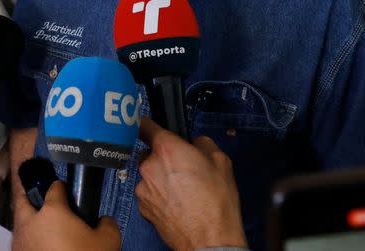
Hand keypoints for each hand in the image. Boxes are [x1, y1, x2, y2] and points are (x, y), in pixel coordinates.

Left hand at [12, 180, 120, 250]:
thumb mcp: (109, 241)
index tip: (67, 191)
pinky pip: (21, 242)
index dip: (62, 187)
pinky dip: (29, 240)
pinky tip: (42, 246)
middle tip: (42, 200)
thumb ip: (107, 224)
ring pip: (19, 223)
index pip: (54, 188)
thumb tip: (103, 220)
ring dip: (28, 220)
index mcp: (52, 211)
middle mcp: (30, 222)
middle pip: (23, 200)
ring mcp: (19, 241)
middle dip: (31, 196)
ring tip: (43, 227)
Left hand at [135, 118, 247, 250]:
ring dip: (160, 178)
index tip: (149, 126)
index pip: (145, 125)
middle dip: (162, 158)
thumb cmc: (216, 202)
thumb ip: (203, 143)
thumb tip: (195, 142)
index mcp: (166, 149)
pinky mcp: (143, 207)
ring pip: (148, 175)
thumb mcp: (221, 161)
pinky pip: (148, 193)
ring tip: (183, 190)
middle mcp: (149, 166)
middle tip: (182, 168)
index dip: (148, 124)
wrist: (210, 239)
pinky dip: (158, 196)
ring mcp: (143, 188)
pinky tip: (177, 203)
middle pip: (148, 153)